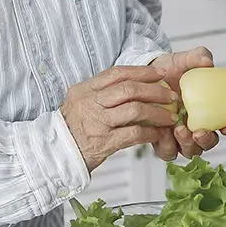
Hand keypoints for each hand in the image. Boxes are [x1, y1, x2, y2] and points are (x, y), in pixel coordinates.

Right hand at [61, 65, 178, 172]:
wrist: (53, 155)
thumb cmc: (70, 129)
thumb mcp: (79, 102)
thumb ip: (100, 93)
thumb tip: (130, 84)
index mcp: (85, 89)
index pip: (117, 73)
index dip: (142, 72)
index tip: (160, 74)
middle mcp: (91, 102)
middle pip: (129, 89)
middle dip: (155, 91)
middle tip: (171, 95)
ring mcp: (97, 122)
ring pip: (135, 110)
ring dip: (157, 112)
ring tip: (170, 115)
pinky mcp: (104, 142)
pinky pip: (134, 133)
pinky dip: (150, 132)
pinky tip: (158, 133)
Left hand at [150, 47, 225, 159]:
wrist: (146, 75)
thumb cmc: (170, 69)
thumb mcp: (183, 60)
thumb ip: (197, 57)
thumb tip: (207, 61)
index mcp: (211, 109)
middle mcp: (199, 125)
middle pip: (210, 142)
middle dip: (207, 140)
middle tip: (198, 132)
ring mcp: (181, 136)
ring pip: (192, 150)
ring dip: (188, 144)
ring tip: (179, 130)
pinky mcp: (163, 140)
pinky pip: (169, 152)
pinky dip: (167, 146)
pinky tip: (163, 133)